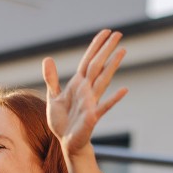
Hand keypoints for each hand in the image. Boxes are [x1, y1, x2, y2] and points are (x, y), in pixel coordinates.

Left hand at [42, 29, 126, 155]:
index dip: (95, 46)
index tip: (106, 31)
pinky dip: (113, 99)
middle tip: (119, 33)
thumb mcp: (54, 97)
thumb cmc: (62, 120)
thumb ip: (52, 78)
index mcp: (78, 84)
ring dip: (112, 66)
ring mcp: (91, 102)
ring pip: (103, 81)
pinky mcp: (92, 117)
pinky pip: (104, 107)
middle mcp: (87, 90)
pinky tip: (124, 90)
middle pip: (97, 66)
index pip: (88, 61)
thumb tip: (48, 58)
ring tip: (122, 51)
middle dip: (106, 50)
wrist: (66, 141)